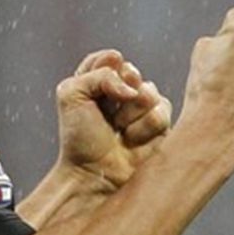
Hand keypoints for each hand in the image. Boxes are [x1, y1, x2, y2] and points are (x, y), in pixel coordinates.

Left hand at [53, 49, 172, 188]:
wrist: (95, 176)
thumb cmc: (79, 138)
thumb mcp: (71, 94)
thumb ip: (99, 73)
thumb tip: (133, 84)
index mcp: (98, 82)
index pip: (110, 58)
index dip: (105, 71)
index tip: (95, 92)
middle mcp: (122, 93)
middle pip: (131, 72)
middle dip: (119, 92)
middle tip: (108, 112)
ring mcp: (142, 109)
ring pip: (149, 91)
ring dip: (130, 114)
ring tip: (119, 131)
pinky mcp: (160, 126)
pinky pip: (162, 110)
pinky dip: (145, 127)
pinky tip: (133, 140)